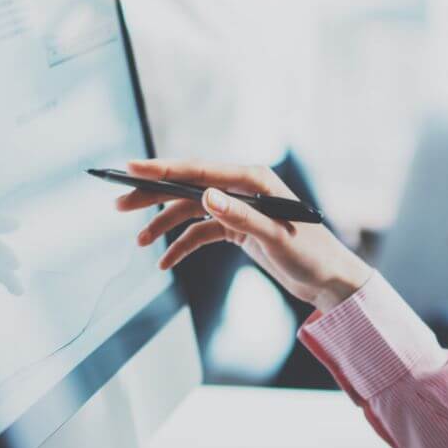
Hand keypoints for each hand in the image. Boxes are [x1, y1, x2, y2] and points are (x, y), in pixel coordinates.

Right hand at [122, 158, 371, 312]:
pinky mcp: (238, 229)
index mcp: (254, 180)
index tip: (131, 168)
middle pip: (189, 188)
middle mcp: (244, 189)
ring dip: (164, 225)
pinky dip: (183, 245)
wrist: (329, 280)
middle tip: (118, 203)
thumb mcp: (276, 238)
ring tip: (138, 242)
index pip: (201, 171)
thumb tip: (205, 196)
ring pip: (191, 211)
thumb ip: (241, 217)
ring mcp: (239, 209)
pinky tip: (165, 262)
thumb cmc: (312, 255)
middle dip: (153, 196)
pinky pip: (202, 233)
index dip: (164, 169)